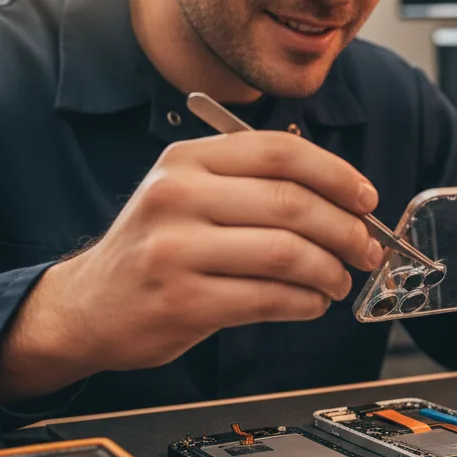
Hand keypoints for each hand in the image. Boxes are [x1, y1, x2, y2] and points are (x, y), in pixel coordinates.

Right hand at [0, 132, 383, 401]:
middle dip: (346, 229)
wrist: (89, 305)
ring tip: (339, 281)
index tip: (367, 199)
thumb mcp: (190, 192)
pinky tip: (312, 303)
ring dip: (330, 271)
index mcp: (187, 160)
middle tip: (367, 249)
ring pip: (286, 254)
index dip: (337, 175)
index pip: (281, 152)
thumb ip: (255, 183)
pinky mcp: (182, 302)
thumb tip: (346, 198)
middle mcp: (177, 196)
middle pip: (292, 203)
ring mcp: (176, 250)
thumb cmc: (159, 244)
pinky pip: (269, 299)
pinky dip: (306, 302)